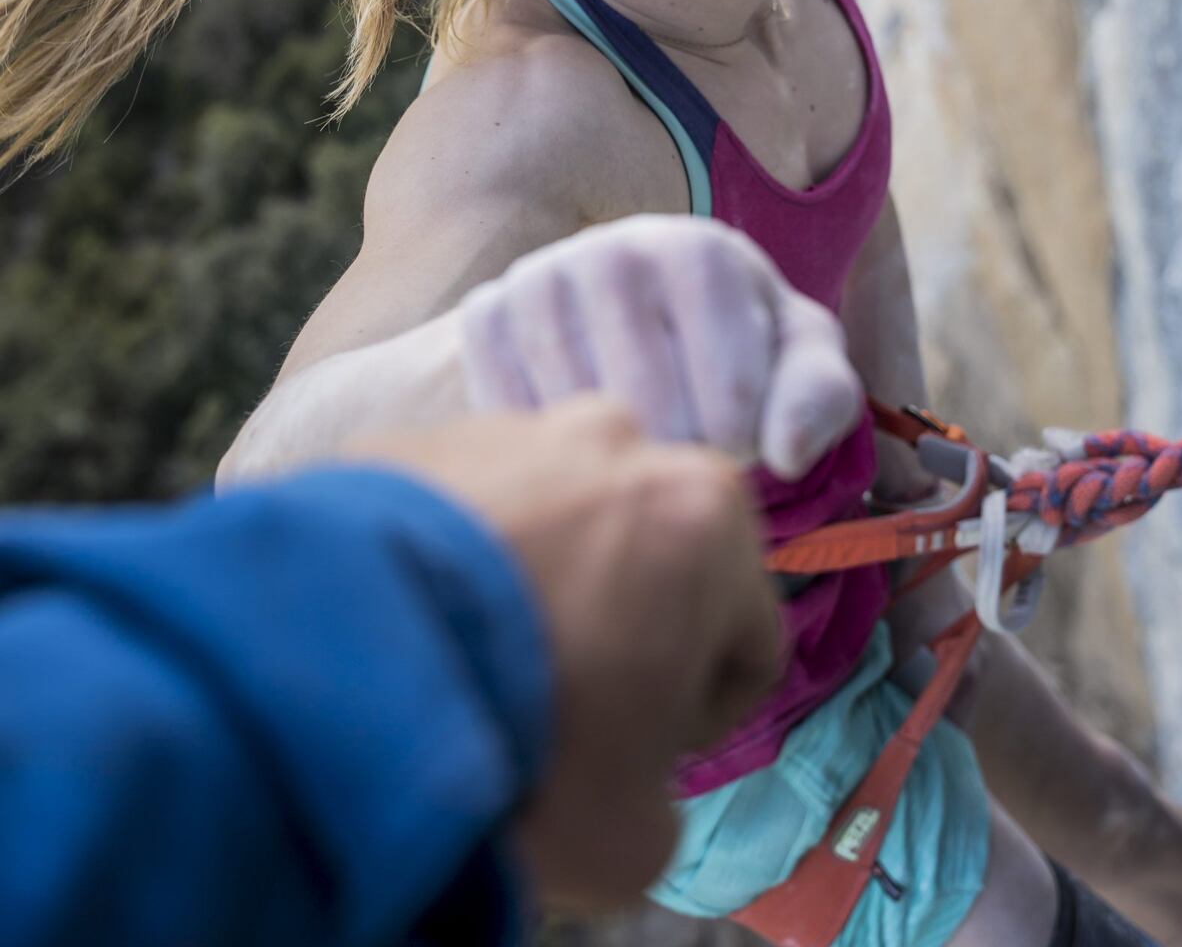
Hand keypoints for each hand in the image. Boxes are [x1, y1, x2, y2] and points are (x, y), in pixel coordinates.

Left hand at [340, 397, 781, 909]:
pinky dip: (457, 559)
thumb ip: (656, 804)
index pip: (747, 641)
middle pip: (650, 559)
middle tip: (557, 707)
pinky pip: (466, 508)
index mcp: (708, 517)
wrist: (346, 663)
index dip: (697, 721)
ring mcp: (515, 425)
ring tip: (474, 660)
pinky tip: (417, 627)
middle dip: (619, 626)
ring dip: (539, 581)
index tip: (633, 758)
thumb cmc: (525, 749)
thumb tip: (618, 783)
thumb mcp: (629, 843)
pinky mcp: (420, 432)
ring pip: (557, 522)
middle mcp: (623, 443)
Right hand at [457, 214, 864, 478]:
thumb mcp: (797, 362)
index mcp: (699, 251)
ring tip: (637, 440)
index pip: (728, 389)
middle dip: (674, 451)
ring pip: (574, 409)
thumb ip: (819, 399)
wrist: (634, 317)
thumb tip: (783, 454)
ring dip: (610, 451)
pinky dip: (544, 443)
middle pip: (645, 404)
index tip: (734, 443)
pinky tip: (575, 436)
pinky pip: (506, 408)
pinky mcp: (485, 313)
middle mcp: (612, 248)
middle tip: (680, 450)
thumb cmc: (735, 346)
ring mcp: (539, 277)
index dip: (737, 444)